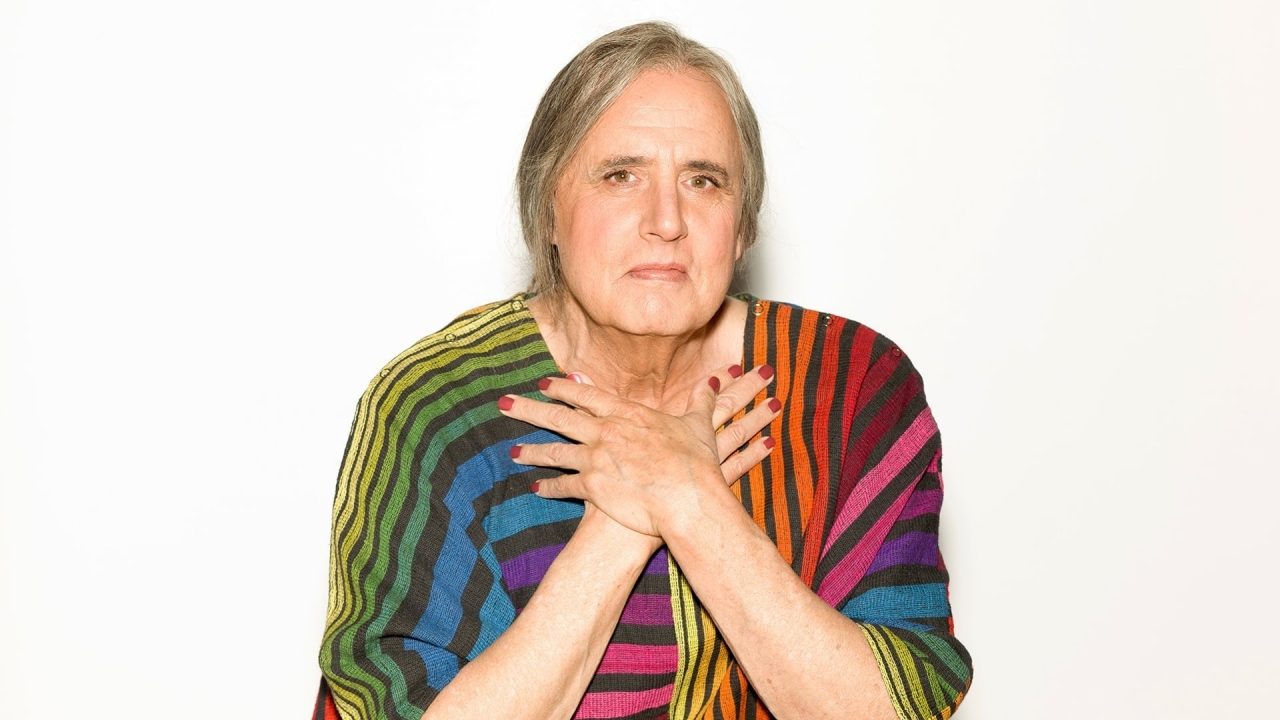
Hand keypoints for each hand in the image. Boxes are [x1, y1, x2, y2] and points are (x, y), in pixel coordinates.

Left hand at [497, 365, 778, 538]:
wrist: (689, 499)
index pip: (586, 395)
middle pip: (558, 417)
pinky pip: (565, 486)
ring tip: (513, 452)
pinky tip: (536, 489)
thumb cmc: (697, 464)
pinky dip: (549, 488)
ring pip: (555, 452)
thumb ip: (702, 400)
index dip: (563, 388)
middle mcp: (606, 432)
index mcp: (627, 414)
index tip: (544, 383)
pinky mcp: (594, 487)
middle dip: (528, 409)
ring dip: (532, 451)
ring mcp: (597, 459)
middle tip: (504, 404)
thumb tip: (715, 380)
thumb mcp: (699, 425)